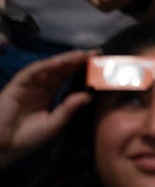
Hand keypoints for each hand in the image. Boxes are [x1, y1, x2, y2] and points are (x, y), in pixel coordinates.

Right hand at [0, 50, 91, 165]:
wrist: (2, 146)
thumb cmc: (26, 138)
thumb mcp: (54, 124)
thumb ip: (69, 108)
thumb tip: (88, 95)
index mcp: (49, 96)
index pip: (68, 79)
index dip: (81, 71)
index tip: (99, 65)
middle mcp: (41, 88)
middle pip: (61, 70)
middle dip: (78, 61)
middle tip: (96, 54)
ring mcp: (29, 85)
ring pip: (50, 68)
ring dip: (66, 60)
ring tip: (82, 55)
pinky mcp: (18, 85)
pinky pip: (33, 72)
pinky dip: (47, 65)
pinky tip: (61, 62)